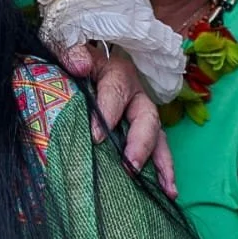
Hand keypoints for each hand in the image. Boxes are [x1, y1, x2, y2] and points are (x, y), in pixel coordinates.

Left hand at [62, 43, 176, 197]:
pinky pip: (155, 149)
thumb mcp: (69, 46)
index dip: (107, 114)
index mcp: (116, 73)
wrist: (78, 56)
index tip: (96, 137)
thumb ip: (72, 52)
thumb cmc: (74, 56)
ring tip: (167, 190)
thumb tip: (79, 65)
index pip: (114, 94)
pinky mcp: (139, 129)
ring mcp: (140, 113)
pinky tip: (166, 192)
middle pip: (145, 118)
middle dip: (140, 143)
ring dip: (162, 164)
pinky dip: (162, 170)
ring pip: (157, 137)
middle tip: (130, 165)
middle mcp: (135, 93)